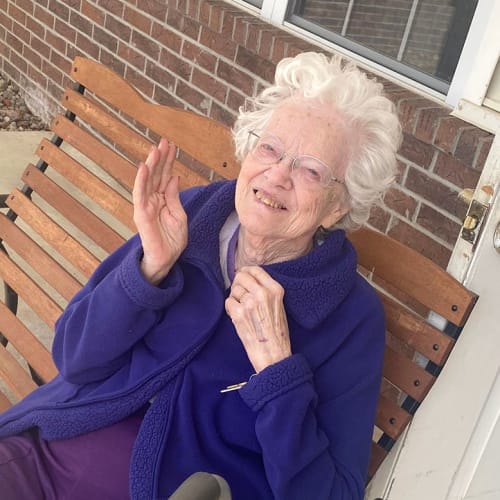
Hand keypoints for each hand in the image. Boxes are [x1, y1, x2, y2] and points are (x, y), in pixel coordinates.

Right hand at [132, 138, 187, 284]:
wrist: (166, 259)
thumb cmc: (172, 240)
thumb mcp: (179, 216)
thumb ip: (175, 197)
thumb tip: (175, 178)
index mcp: (164, 199)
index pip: (166, 176)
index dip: (168, 161)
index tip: (172, 146)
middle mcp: (154, 199)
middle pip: (157, 175)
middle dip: (160, 158)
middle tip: (164, 141)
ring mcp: (146, 205)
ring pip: (148, 180)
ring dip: (151, 164)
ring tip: (156, 149)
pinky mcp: (141, 213)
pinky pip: (140, 194)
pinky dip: (141, 180)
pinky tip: (144, 167)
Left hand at [225, 266, 291, 372]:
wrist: (274, 354)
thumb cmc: (277, 333)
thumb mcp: (278, 306)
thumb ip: (266, 291)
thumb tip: (249, 280)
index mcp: (275, 289)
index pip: (256, 270)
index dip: (246, 272)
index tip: (243, 277)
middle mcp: (263, 293)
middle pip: (241, 276)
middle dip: (237, 284)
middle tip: (239, 295)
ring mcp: (250, 302)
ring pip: (234, 289)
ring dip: (235, 298)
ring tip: (242, 310)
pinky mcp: (239, 313)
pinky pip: (228, 302)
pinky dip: (230, 309)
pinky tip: (238, 317)